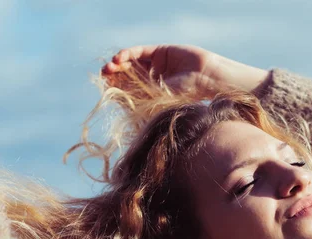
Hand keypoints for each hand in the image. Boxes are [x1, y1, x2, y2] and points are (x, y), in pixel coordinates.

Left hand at [101, 44, 268, 98]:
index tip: (105, 89)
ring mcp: (154, 64)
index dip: (114, 88)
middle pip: (125, 75)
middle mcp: (150, 78)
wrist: (206, 79)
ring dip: (117, 64)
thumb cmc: (187, 98)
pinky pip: (138, 51)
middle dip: (113, 75)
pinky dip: (127, 54)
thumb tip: (119, 115)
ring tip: (109, 67)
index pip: (127, 89)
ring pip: (129, 62)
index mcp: (150, 94)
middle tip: (104, 76)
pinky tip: (119, 59)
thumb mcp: (160, 104)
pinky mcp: (158, 51)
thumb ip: (142, 105)